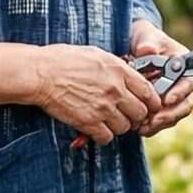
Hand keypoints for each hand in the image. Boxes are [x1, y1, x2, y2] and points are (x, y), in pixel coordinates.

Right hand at [29, 45, 159, 146]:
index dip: (151, 102)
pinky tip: (96, 129)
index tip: (148, 106)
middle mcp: (115, 90)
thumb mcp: (96, 54)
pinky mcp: (89, 122)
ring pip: (125, 127)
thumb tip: (127, 74)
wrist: (40, 74)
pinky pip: (107, 138)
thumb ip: (115, 67)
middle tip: (126, 115)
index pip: (148, 92)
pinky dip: (103, 136)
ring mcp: (103, 107)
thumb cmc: (63, 60)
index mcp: (119, 70)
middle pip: (141, 113)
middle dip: (135, 116)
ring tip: (108, 121)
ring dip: (118, 127)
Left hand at [128, 18, 192, 138]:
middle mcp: (181, 83)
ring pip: (174, 116)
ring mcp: (172, 96)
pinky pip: (161, 120)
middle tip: (154, 120)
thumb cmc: (144, 38)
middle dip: (170, 115)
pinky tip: (139, 128)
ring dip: (161, 124)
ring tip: (143, 128)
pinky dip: (152, 126)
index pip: (188, 82)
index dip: (180, 93)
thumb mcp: (145, 36)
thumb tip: (147, 51)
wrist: (134, 47)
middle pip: (184, 104)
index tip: (166, 100)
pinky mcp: (160, 106)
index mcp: (183, 65)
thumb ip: (148, 42)